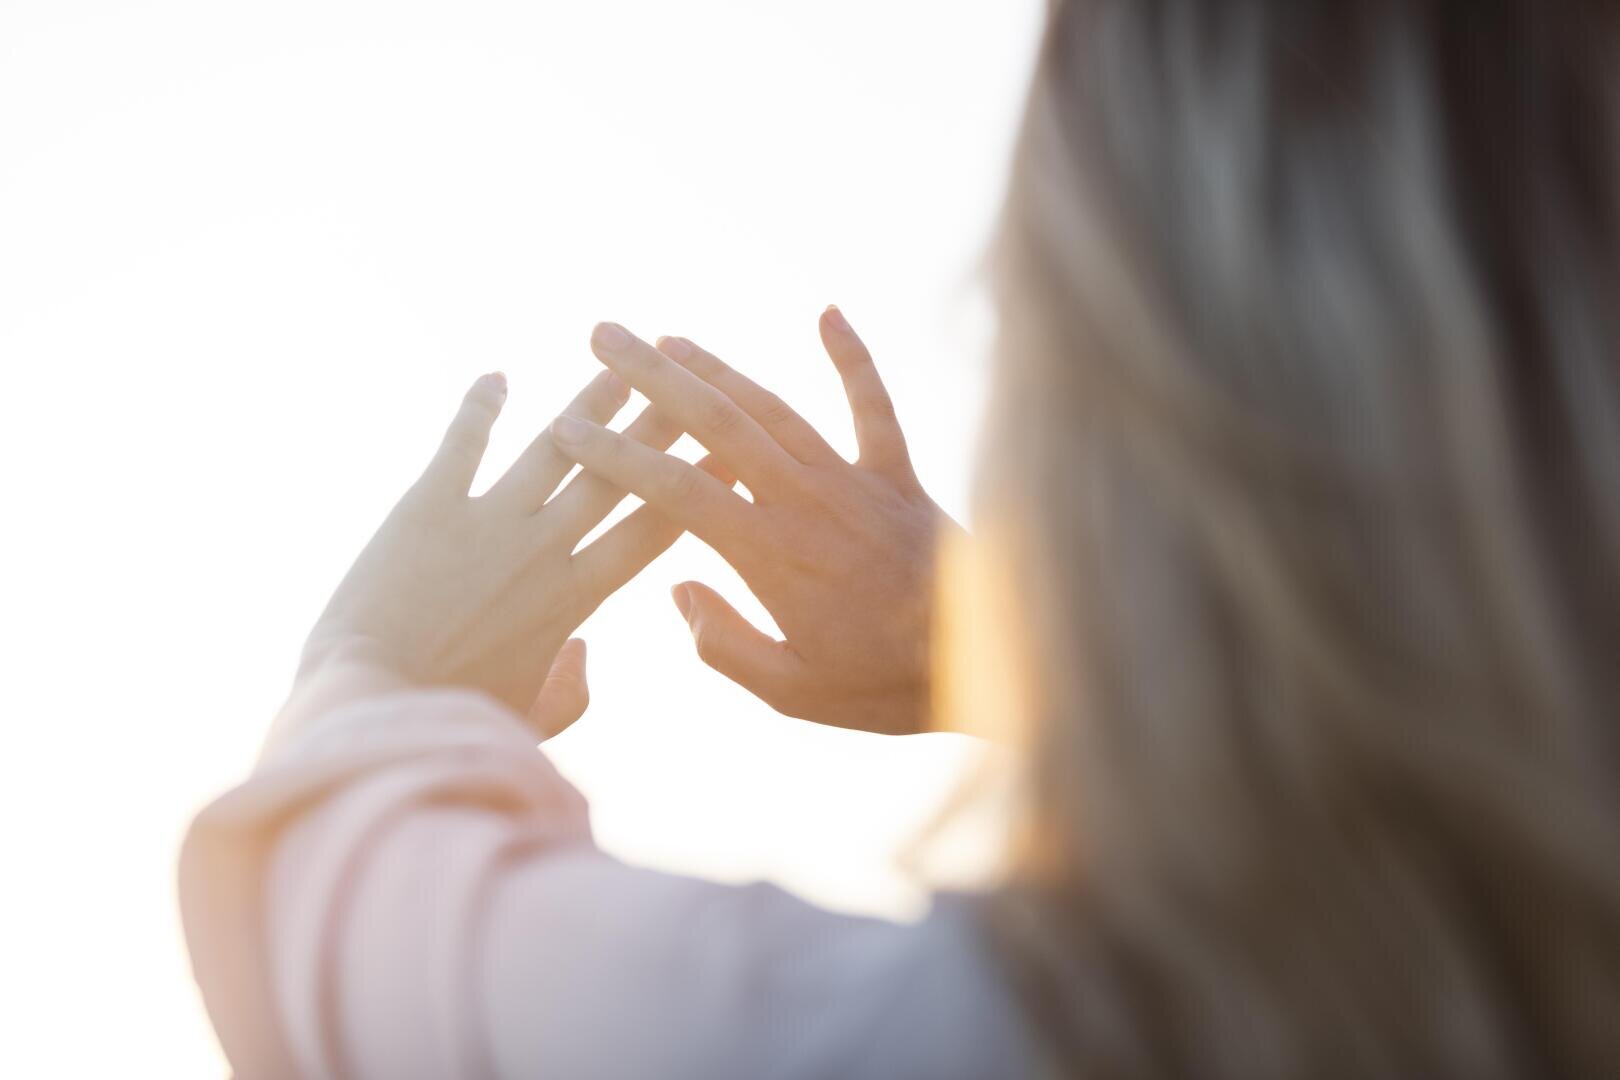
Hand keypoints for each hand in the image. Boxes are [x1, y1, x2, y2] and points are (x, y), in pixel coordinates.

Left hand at [301, 368, 722, 737]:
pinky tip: (495, 377)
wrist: (369, 703)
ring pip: (556, 445)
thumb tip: (582, 653)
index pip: (653, 532)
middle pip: (619, 474)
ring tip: (618, 365)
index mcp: (574, 600)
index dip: (694, 490)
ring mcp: (487, 520)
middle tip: (691, 384)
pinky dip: (480, 405)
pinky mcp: (428, 503)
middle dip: (661, 425)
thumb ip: (569, 693)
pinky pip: (463, 440)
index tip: (727, 456)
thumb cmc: (449, 722)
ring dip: (590, 402)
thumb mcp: (527, 722)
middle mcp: (542, 549)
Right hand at [549, 308, 955, 735]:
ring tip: (670, 337)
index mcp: (769, 553)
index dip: (618, 456)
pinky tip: (827, 311)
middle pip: (715, 424)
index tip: (569, 429)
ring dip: (719, 368)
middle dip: (654, 377)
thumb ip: (725, 644)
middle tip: (605, 338)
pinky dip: (852, 357)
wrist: (992, 662)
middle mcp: (805, 501)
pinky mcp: (900, 476)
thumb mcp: (791, 692)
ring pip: (774, 408)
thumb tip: (677, 591)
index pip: (675, 490)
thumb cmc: (886, 685)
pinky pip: (874, 405)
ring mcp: (854, 480)